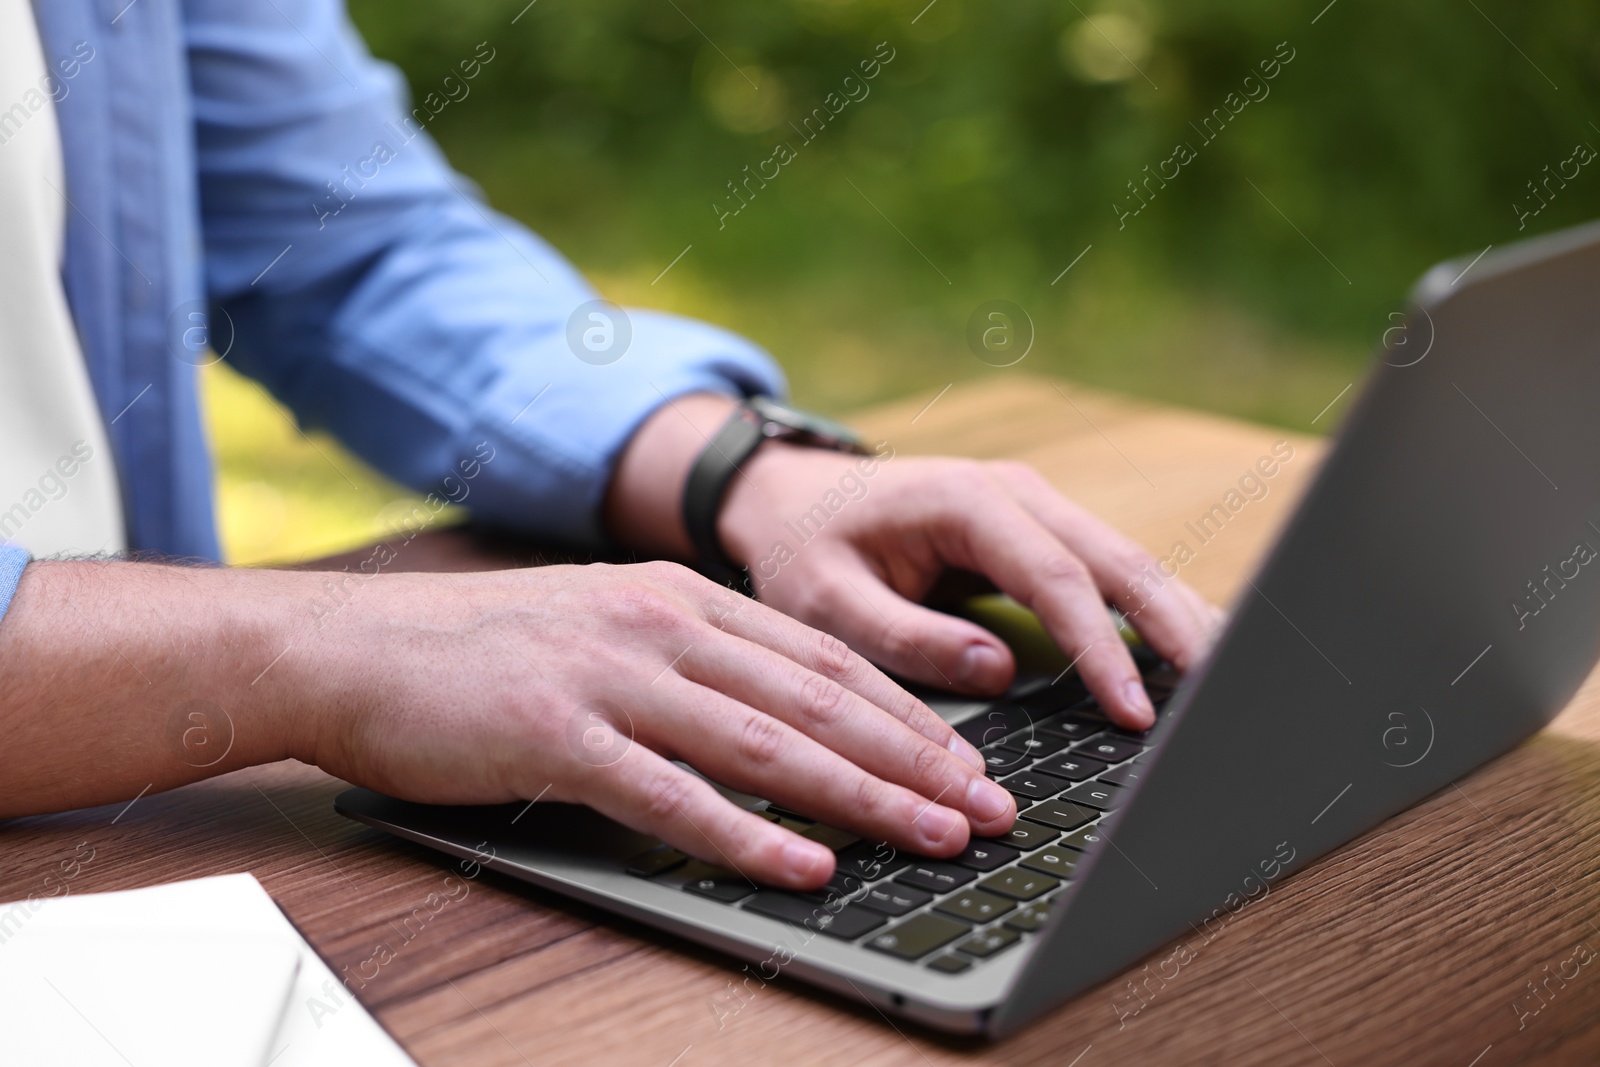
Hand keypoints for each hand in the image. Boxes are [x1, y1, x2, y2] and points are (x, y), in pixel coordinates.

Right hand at [295, 562, 1015, 888]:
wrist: (355, 646)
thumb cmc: (484, 651)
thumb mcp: (606, 627)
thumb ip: (692, 661)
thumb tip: (784, 723)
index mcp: (682, 600)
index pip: (825, 658)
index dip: (908, 713)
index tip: (972, 760)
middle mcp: (661, 628)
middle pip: (817, 700)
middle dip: (917, 759)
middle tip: (989, 809)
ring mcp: (611, 678)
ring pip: (763, 743)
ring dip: (860, 796)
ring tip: (932, 836)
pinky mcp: (557, 735)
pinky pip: (669, 794)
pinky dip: (744, 834)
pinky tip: (804, 865)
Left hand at [717, 445, 1222, 728]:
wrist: (791, 496)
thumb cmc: (805, 548)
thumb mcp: (827, 602)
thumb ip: (906, 637)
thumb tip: (998, 672)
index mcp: (964, 501)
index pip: (1057, 579)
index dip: (1103, 649)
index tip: (1135, 711)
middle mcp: (1013, 492)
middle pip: (1117, 559)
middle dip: (1175, 626)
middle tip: (1225, 692)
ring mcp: (1032, 505)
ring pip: (1125, 560)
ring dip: (1176, 615)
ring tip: (1228, 676)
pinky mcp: (1037, 529)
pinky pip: (1106, 569)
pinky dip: (1149, 608)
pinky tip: (1186, 648)